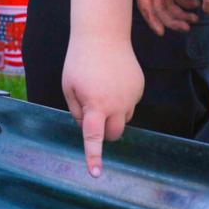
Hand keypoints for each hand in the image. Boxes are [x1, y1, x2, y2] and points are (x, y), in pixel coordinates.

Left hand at [61, 32, 142, 177]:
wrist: (103, 35)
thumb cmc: (79, 61)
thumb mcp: (68, 86)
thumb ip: (76, 110)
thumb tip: (87, 126)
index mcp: (95, 105)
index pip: (94, 137)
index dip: (94, 156)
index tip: (95, 174)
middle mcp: (117, 104)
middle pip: (114, 133)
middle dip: (105, 132)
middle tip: (92, 116)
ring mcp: (131, 97)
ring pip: (123, 118)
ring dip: (112, 114)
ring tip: (100, 88)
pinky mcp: (139, 88)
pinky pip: (129, 103)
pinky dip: (120, 99)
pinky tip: (112, 79)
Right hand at [134, 0, 200, 35]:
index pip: (145, 4)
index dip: (152, 19)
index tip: (161, 32)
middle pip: (159, 8)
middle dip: (173, 20)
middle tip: (188, 27)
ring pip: (169, 5)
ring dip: (182, 14)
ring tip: (195, 19)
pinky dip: (187, 3)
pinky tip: (196, 4)